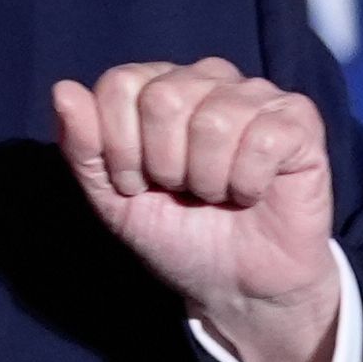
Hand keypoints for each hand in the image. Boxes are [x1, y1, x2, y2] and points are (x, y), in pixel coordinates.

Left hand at [49, 60, 342, 361]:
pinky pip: (262, 139)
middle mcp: (208, 79)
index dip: (119, 146)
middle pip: (162, 99)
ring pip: (213, 120)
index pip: (119, 85)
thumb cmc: (175, 231)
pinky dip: (247, 182)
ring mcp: (257, 95)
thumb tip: (63, 90)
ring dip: (205, 178)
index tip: (135, 182)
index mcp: (158, 86)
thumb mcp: (111, 196)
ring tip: (214, 193)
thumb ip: (82, 145)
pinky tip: (251, 193)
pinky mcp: (299, 121)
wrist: (233, 282)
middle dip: (160, 164)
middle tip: (178, 190)